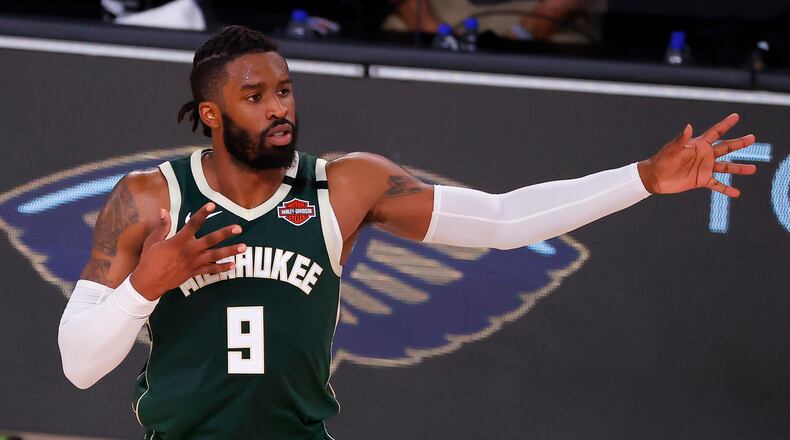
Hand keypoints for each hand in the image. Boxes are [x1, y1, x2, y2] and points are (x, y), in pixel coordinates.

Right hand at [130, 202, 244, 300]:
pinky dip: (223, 268)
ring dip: (230, 251)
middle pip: (211, 240)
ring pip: (216, 256)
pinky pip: (211, 270)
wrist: (148, 283)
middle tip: (238, 228)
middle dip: (225, 234)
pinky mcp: (194, 272)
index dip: (203, 214)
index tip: (212, 205)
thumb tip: (163, 210)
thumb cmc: (149, 260)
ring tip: (244, 247)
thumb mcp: (153, 241)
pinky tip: (234, 265)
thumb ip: (162, 226)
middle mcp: (190, 250)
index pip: (193, 223)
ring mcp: (194, 262)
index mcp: (179, 240)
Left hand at [637, 113, 756, 197]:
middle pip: (726, 148)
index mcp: (698, 144)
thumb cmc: (662, 160)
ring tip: (753, 169)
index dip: (725, 124)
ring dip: (739, 168)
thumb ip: (681, 139)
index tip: (736, 116)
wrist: (655, 177)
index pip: (715, 132)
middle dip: (739, 143)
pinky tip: (737, 193)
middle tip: (752, 138)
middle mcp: (705, 155)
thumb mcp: (672, 149)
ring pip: (726, 167)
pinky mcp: (702, 180)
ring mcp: (705, 168)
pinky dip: (727, 189)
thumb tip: (689, 126)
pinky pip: (717, 185)